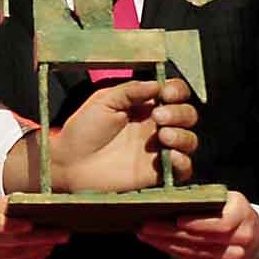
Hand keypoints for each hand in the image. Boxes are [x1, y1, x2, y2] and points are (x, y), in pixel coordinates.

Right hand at [0, 195, 69, 258]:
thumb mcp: (2, 204)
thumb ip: (18, 203)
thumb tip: (44, 202)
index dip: (14, 226)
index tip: (30, 224)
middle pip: (18, 241)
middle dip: (43, 237)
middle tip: (63, 233)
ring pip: (25, 254)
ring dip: (45, 245)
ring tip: (60, 237)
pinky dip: (40, 255)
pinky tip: (48, 246)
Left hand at [49, 78, 197, 192]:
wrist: (69, 163)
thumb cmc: (82, 130)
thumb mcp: (104, 101)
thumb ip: (130, 90)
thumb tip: (157, 84)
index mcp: (145, 105)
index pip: (174, 93)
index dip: (177, 91)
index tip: (166, 93)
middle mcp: (156, 126)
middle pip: (187, 115)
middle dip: (179, 113)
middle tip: (158, 116)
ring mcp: (158, 150)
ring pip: (189, 140)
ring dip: (182, 135)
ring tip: (163, 136)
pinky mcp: (156, 173)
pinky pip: (183, 169)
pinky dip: (183, 161)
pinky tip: (170, 156)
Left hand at [137, 191, 258, 258]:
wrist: (252, 238)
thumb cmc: (232, 212)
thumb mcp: (226, 199)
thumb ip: (206, 199)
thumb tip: (172, 197)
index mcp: (242, 214)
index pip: (221, 223)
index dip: (198, 223)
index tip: (176, 220)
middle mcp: (241, 238)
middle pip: (201, 238)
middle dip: (169, 232)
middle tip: (147, 225)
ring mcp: (232, 258)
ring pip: (194, 252)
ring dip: (166, 243)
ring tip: (146, 234)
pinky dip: (174, 252)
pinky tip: (158, 244)